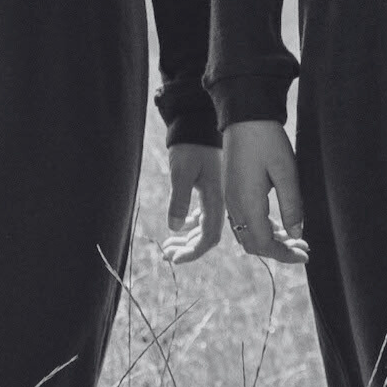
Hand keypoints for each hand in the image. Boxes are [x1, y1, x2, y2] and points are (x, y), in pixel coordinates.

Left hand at [160, 143, 224, 263]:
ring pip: (204, 228)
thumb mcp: (182, 173)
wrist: (196, 125)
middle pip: (207, 236)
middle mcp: (219, 202)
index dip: (193, 253)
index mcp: (216, 200)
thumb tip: (174, 228)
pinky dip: (190, 226)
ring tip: (168, 246)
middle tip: (166, 255)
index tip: (175, 260)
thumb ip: (179, 200)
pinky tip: (179, 227)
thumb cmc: (190, 147)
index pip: (208, 237)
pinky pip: (202, 217)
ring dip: (187, 239)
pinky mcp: (209, 191)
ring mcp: (215, 197)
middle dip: (187, 250)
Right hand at [221, 119, 308, 262]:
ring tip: (294, 239)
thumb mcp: (287, 172)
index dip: (285, 254)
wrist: (244, 115)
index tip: (305, 256)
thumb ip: (292, 206)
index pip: (264, 244)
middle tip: (303, 248)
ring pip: (247, 233)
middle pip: (253, 244)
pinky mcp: (231, 191)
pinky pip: (243, 221)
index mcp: (247, 203)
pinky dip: (261, 229)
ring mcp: (230, 198)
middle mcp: (234, 206)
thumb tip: (296, 234)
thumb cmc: (267, 140)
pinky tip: (279, 225)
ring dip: (269, 241)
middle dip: (278, 251)